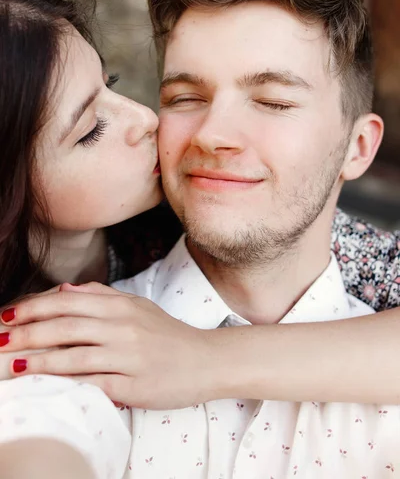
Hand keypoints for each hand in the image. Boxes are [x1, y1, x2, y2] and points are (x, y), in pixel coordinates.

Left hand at [0, 283, 218, 408]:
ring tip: (11, 364)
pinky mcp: (133, 385)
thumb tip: (64, 289)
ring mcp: (128, 356)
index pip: (68, 301)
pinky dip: (65, 384)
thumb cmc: (167, 335)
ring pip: (75, 355)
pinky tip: (46, 385)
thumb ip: (102, 296)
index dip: (34, 306)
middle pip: (66, 326)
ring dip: (38, 361)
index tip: (8, 314)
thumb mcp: (137, 306)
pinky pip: (93, 383)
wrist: (205, 360)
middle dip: (27, 332)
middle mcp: (123, 326)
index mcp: (121, 305)